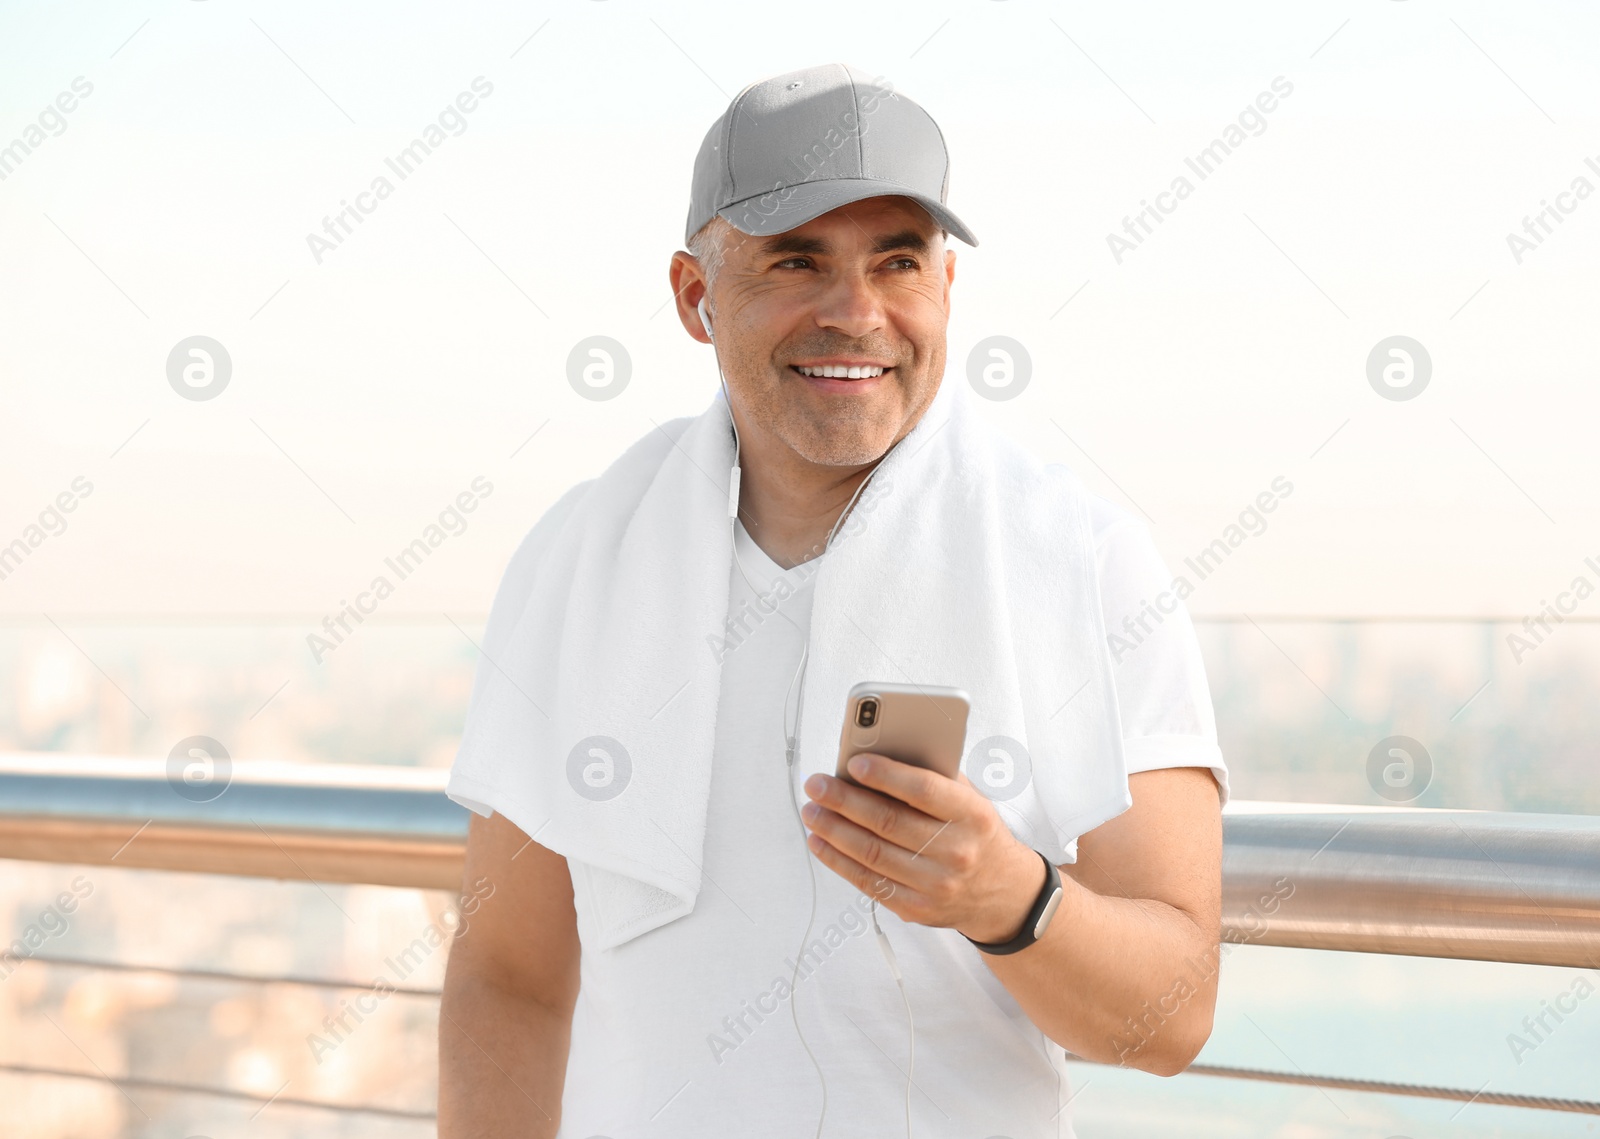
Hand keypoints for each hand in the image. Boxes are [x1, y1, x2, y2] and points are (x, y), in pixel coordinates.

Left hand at [800, 753, 1046, 943]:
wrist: (1002, 892)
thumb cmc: (975, 833)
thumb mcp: (971, 799)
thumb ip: (934, 776)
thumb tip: (879, 754)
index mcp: (973, 816)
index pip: (924, 790)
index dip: (885, 775)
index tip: (853, 762)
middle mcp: (957, 852)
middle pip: (888, 822)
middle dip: (844, 801)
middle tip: (816, 784)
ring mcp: (936, 885)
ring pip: (872, 854)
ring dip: (833, 830)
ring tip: (812, 811)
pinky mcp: (916, 909)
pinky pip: (868, 882)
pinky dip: (838, 860)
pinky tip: (820, 842)